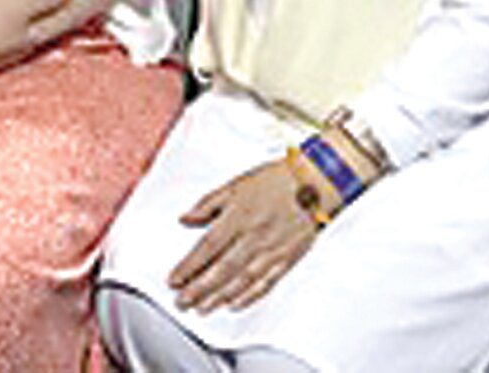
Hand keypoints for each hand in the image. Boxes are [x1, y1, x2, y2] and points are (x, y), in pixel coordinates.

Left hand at [167, 160, 316, 313]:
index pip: (207, 248)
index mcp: (237, 217)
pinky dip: (249, 297)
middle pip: (221, 270)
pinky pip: (266, 283)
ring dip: (219, 297)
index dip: (188, 267)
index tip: (174, 280)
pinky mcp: (287, 259)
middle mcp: (253, 237)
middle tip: (182, 302)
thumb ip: (207, 204)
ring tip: (202, 308)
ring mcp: (271, 251)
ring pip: (241, 281)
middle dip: (198, 289)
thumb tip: (185, 218)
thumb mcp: (234, 185)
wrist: (314, 184)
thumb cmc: (275, 181)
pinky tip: (234, 304)